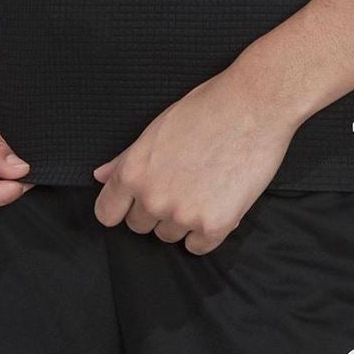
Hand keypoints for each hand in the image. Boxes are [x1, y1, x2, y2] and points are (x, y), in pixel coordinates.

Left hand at [91, 65, 299, 253]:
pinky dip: (206, 232)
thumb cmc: (206, 109)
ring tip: (203, 187)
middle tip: (181, 183)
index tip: (134, 201)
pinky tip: (216, 203)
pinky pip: (198, 247)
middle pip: (140, 226)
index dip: (121, 206)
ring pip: (169, 235)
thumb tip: (100, 175)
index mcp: (133, 172)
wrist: (253, 106)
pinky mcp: (215, 225)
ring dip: (182, 220)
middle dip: (155, 210)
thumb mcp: (157, 129)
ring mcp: (183, 214)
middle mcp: (153, 198)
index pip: (107, 213)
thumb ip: (125, 158)